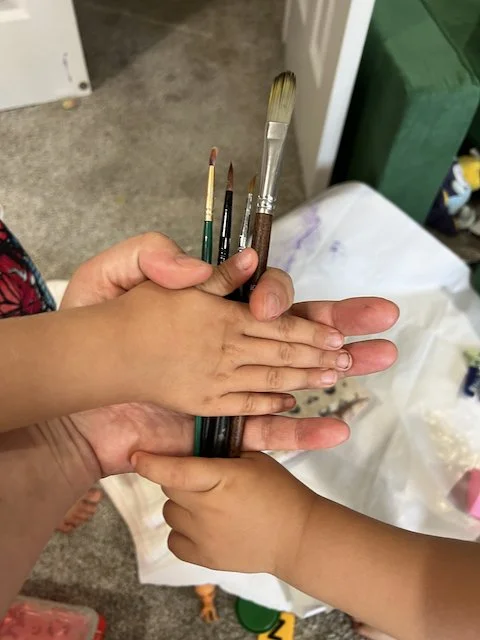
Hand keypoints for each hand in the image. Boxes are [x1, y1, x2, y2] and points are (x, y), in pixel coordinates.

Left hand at [61, 232, 397, 474]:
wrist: (71, 385)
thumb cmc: (90, 327)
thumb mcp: (111, 276)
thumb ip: (154, 257)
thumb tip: (208, 269)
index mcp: (212, 309)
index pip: (263, 298)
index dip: (284, 298)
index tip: (275, 305)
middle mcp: (228, 346)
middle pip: (294, 334)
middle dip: (340, 325)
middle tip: (386, 316)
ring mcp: (227, 385)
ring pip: (292, 378)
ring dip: (334, 370)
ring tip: (377, 359)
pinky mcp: (215, 423)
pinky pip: (264, 430)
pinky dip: (301, 431)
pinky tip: (337, 425)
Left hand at [132, 451, 312, 576]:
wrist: (298, 536)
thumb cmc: (280, 491)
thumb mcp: (254, 460)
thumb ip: (223, 452)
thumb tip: (193, 445)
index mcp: (222, 479)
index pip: (175, 470)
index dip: (152, 463)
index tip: (136, 455)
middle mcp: (208, 509)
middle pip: (170, 488)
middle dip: (178, 479)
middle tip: (201, 479)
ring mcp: (204, 537)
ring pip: (170, 513)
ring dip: (182, 505)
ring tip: (207, 504)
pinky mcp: (205, 559)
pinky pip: (175, 540)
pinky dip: (183, 531)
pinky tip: (203, 525)